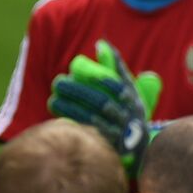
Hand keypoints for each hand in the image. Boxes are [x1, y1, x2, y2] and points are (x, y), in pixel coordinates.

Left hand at [48, 40, 162, 174]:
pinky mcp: (107, 147)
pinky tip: (59, 115)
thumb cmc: (129, 110)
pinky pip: (88, 134)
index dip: (101, 77)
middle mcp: (129, 118)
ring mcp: (119, 134)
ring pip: (93, 118)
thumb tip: (100, 43)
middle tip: (58, 82)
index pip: (119, 87)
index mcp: (135, 102)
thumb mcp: (130, 90)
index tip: (77, 67)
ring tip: (54, 97)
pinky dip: (74, 123)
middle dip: (78, 92)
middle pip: (102, 102)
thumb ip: (117, 68)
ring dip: (71, 107)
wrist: (138, 149)